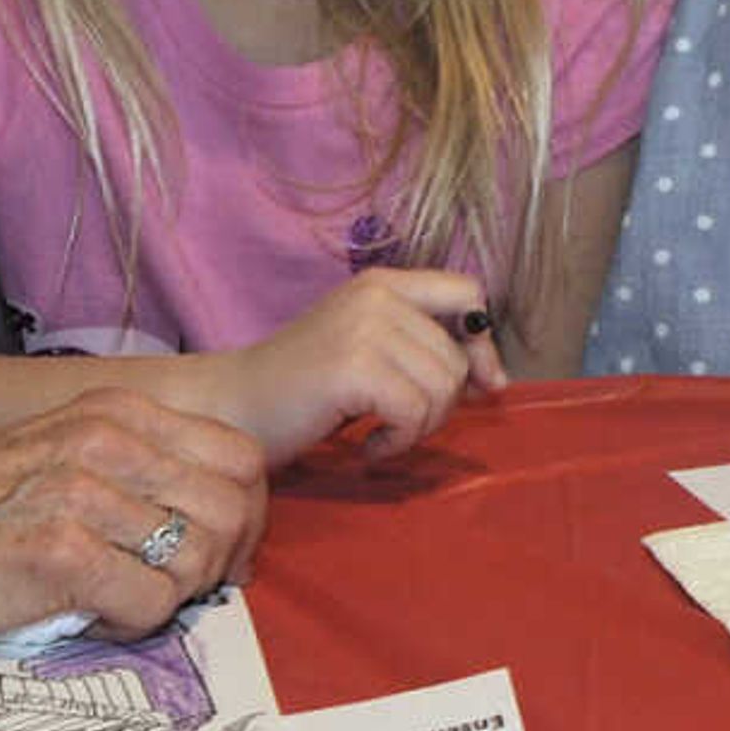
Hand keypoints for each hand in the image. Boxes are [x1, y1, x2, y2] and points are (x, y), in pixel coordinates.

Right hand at [0, 386, 271, 645]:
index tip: (216, 557)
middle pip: (233, 509)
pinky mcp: (59, 551)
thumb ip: (139, 471)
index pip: (241, 458)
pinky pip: (151, 604)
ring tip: (118, 600)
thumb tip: (225, 520)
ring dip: (170, 596)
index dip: (245, 517)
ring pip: (199, 560)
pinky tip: (87, 616)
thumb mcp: (62, 457)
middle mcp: (107, 439)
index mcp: (117, 412)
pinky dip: (129, 625)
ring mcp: (84, 491)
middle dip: (219, 564)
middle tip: (170, 590)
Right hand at [213, 267, 504, 464]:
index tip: (479, 385)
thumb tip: (496, 379)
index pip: (468, 292)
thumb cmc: (302, 390)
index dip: (482, 344)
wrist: (232, 408)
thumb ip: (423, 350)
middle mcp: (376, 295)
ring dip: (418, 428)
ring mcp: (363, 328)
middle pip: (457, 357)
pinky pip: (414, 413)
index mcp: (382, 283)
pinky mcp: (351, 367)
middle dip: (441, 406)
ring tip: (379, 435)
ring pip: (442, 387)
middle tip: (396, 424)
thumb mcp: (369, 351)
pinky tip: (367, 447)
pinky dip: (397, 442)